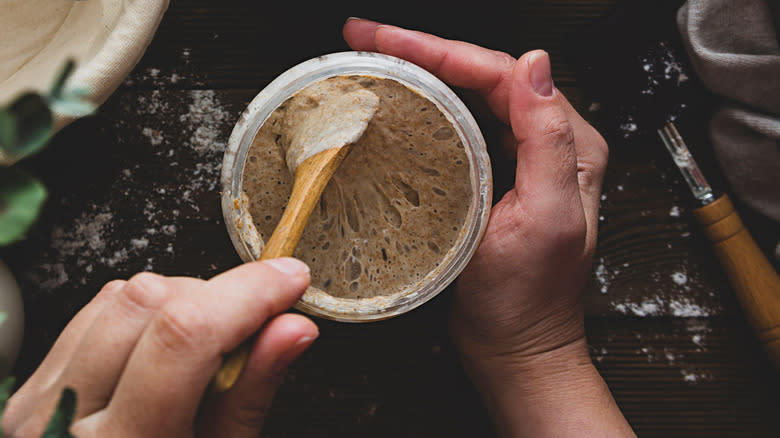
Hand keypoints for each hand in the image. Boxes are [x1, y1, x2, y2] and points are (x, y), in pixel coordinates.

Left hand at [2, 258, 317, 436]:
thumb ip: (250, 394)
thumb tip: (291, 329)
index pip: (184, 337)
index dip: (247, 294)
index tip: (287, 280)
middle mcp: (67, 415)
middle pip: (149, 301)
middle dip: (218, 297)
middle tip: (253, 326)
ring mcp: (44, 396)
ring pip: (122, 295)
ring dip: (183, 301)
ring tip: (207, 348)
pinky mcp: (38, 381)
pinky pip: (97, 309)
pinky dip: (146, 310)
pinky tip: (166, 344)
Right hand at [344, 19, 632, 436]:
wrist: (517, 348)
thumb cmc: (528, 300)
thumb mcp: (545, 220)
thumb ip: (548, 140)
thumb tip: (536, 64)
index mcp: (566, 146)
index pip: (501, 75)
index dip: (441, 50)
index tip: (388, 41)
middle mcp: (546, 145)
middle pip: (481, 77)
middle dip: (423, 51)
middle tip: (367, 39)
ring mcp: (517, 162)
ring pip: (468, 97)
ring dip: (422, 73)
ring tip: (376, 57)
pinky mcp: (492, 180)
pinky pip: (460, 129)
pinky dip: (427, 109)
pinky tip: (401, 102)